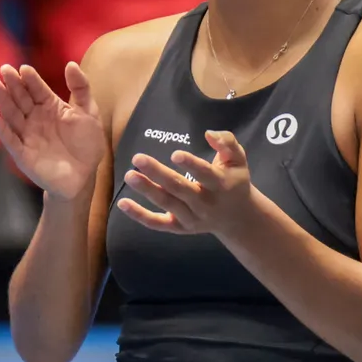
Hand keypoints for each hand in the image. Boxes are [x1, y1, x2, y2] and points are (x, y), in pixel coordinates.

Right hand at [0, 62, 104, 200]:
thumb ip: (81, 88)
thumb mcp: (89, 112)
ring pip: (12, 114)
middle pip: (21, 98)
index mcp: (50, 106)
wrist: (84, 176)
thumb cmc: (86, 143)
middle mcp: (35, 118)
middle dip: (13, 84)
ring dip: (2, 100)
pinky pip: (10, 139)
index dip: (31, 79)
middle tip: (4, 69)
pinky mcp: (22, 153)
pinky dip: (0, 128)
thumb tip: (70, 63)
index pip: (38, 89)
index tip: (24, 68)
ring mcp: (27, 135)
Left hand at [117, 130, 256, 235]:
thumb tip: (208, 133)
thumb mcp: (238, 159)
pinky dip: (140, 215)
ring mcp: (191, 218)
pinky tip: (123, 203)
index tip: (175, 154)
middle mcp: (206, 204)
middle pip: (180, 188)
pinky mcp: (179, 228)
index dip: (191, 165)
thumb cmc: (234, 181)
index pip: (205, 175)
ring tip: (129, 175)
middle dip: (158, 174)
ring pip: (167, 204)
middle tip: (138, 158)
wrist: (237, 218)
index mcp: (221, 185)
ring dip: (147, 190)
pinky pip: (157, 223)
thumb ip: (227, 142)